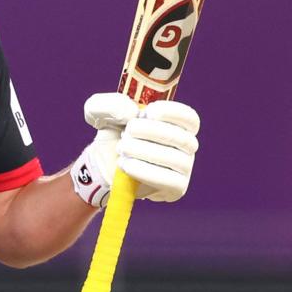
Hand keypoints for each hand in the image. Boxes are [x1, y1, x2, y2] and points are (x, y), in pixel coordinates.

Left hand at [71, 93, 200, 206]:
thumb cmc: (112, 134)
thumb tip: (130, 111)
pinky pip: (170, 181)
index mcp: (177, 123)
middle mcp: (186, 145)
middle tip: (126, 133)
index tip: (148, 112)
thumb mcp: (101, 112)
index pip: (189, 118)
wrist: (103, 164)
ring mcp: (183, 167)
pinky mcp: (176, 187)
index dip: (172, 113)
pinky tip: (125, 165)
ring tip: (122, 149)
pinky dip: (145, 171)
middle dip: (150, 132)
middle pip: (181, 138)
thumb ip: (111, 104)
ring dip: (144, 151)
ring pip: (175, 159)